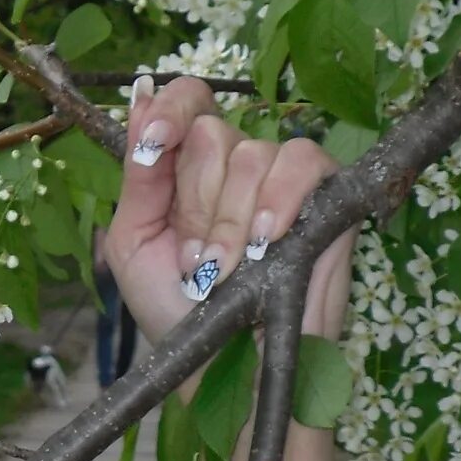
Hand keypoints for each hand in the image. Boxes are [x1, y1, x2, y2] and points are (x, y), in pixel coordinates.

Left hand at [103, 75, 359, 344]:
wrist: (226, 362)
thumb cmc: (175, 308)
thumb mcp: (135, 242)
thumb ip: (138, 176)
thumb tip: (140, 98)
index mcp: (186, 168)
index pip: (188, 100)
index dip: (170, 109)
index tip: (153, 142)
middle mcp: (233, 164)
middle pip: (213, 134)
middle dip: (197, 204)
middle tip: (198, 262)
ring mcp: (279, 176)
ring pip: (253, 154)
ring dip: (231, 220)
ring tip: (226, 271)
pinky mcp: (325, 193)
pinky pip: (302, 162)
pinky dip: (280, 199)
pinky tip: (268, 240)